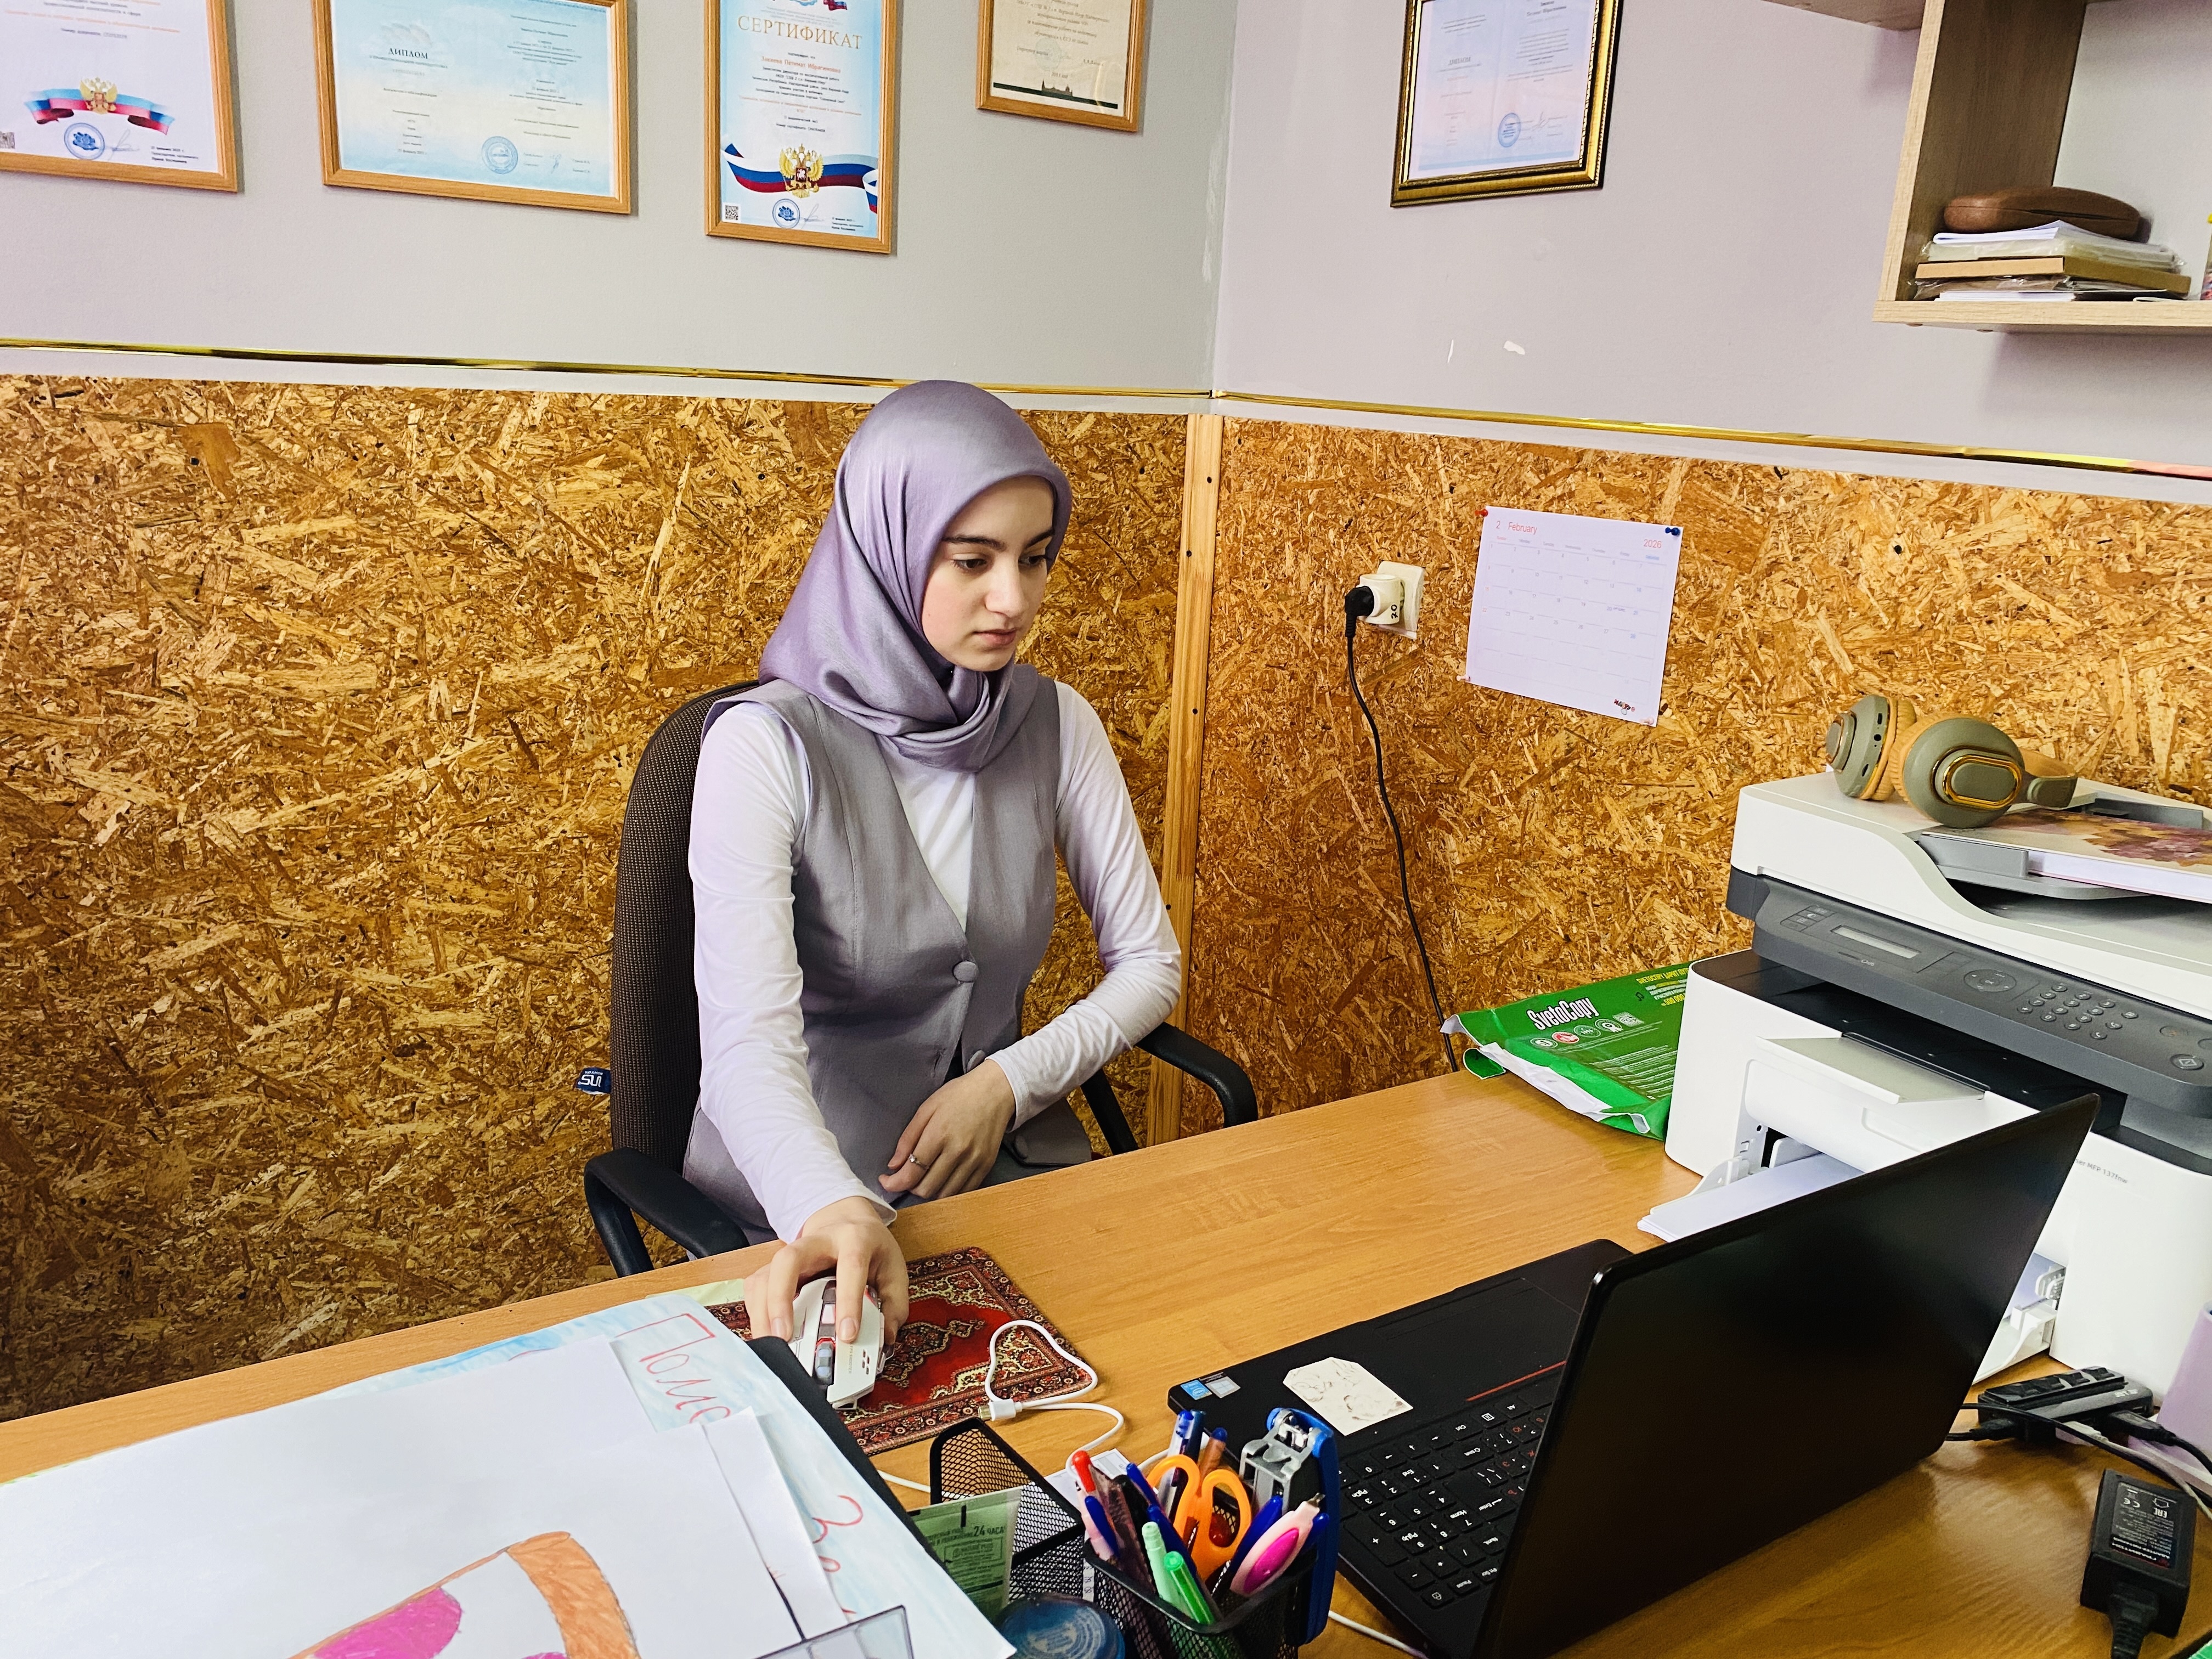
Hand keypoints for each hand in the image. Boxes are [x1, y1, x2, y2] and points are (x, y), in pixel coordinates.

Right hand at [742, 1196, 907, 1345]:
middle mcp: (818, 1240)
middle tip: (785, 1336)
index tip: (846, 1336)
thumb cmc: (871, 1249)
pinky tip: (766, 1333)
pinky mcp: (775, 1264)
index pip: (850, 1267)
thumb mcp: (893, 1269)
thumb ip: (893, 1305)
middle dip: (782, 1298)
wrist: (846, 1220)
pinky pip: (757, 1285)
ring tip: (773, 1344)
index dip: (848, 1301)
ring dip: (764, 1311)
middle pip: (788, 1259)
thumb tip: (884, 1339)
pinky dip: (757, 1311)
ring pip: (767, 1273)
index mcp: (855, 1239)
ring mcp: (792, 1250)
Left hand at [880, 1059, 1015, 1200]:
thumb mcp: (926, 1109)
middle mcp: (958, 1151)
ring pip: (944, 1195)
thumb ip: (908, 1139)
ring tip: (924, 1176)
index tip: (886, 1180)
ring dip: (929, 1190)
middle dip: (910, 1186)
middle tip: (906, 1175)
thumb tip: (894, 1165)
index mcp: (939, 1134)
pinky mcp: (986, 1166)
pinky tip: (942, 1178)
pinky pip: (963, 1191)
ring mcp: (974, 1161)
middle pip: (926, 1189)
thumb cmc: (959, 1095)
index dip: (894, 1183)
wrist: (995, 1091)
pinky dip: (948, 1191)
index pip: (911, 1173)